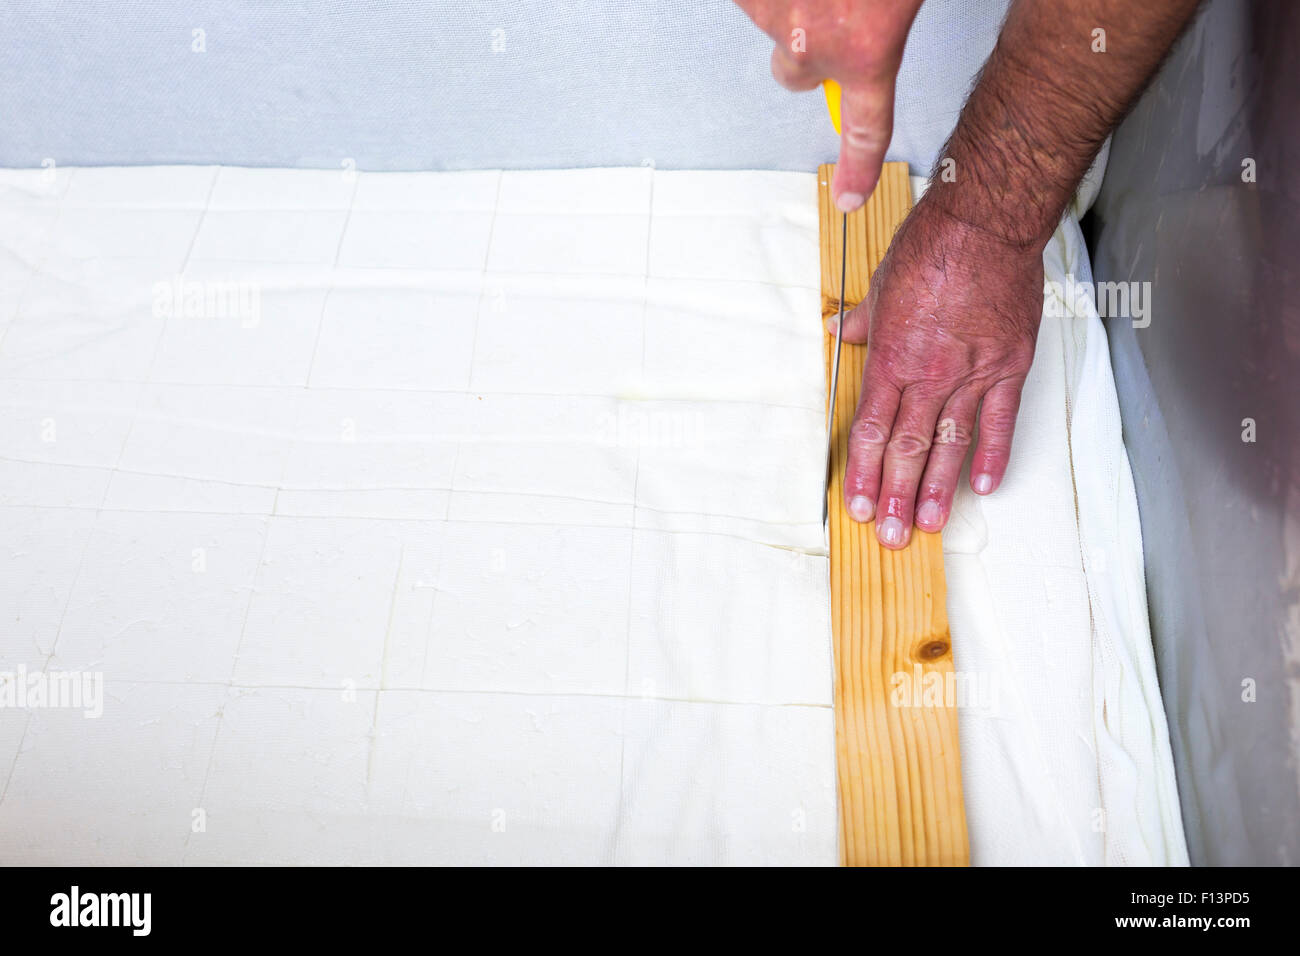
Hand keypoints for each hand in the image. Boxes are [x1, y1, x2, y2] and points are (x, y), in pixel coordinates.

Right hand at [733, 0, 923, 210]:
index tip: (850, 198)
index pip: (866, 130)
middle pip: (795, 72)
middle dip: (808, 47)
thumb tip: (879, 23)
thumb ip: (889, 19)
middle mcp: (812, 45)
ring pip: (775, 25)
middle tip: (830, 7)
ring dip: (795, 2)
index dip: (858, 169)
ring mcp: (774, 18)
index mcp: (867, 50)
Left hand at [833, 197, 1043, 548]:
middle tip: (892, 535)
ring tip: (929, 525)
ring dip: (938, 489)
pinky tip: (984, 486)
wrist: (986, 223)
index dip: (864, 473)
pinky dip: (992, 454)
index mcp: (892, 357)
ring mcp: (971, 373)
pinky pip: (1000, 420)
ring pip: (949, 443)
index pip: (872, 430)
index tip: (858, 505)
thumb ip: (862, 322)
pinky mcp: (1009, 365)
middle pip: (907, 448)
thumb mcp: (880, 286)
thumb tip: (839, 334)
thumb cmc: (933, 246)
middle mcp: (929, 373)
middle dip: (897, 497)